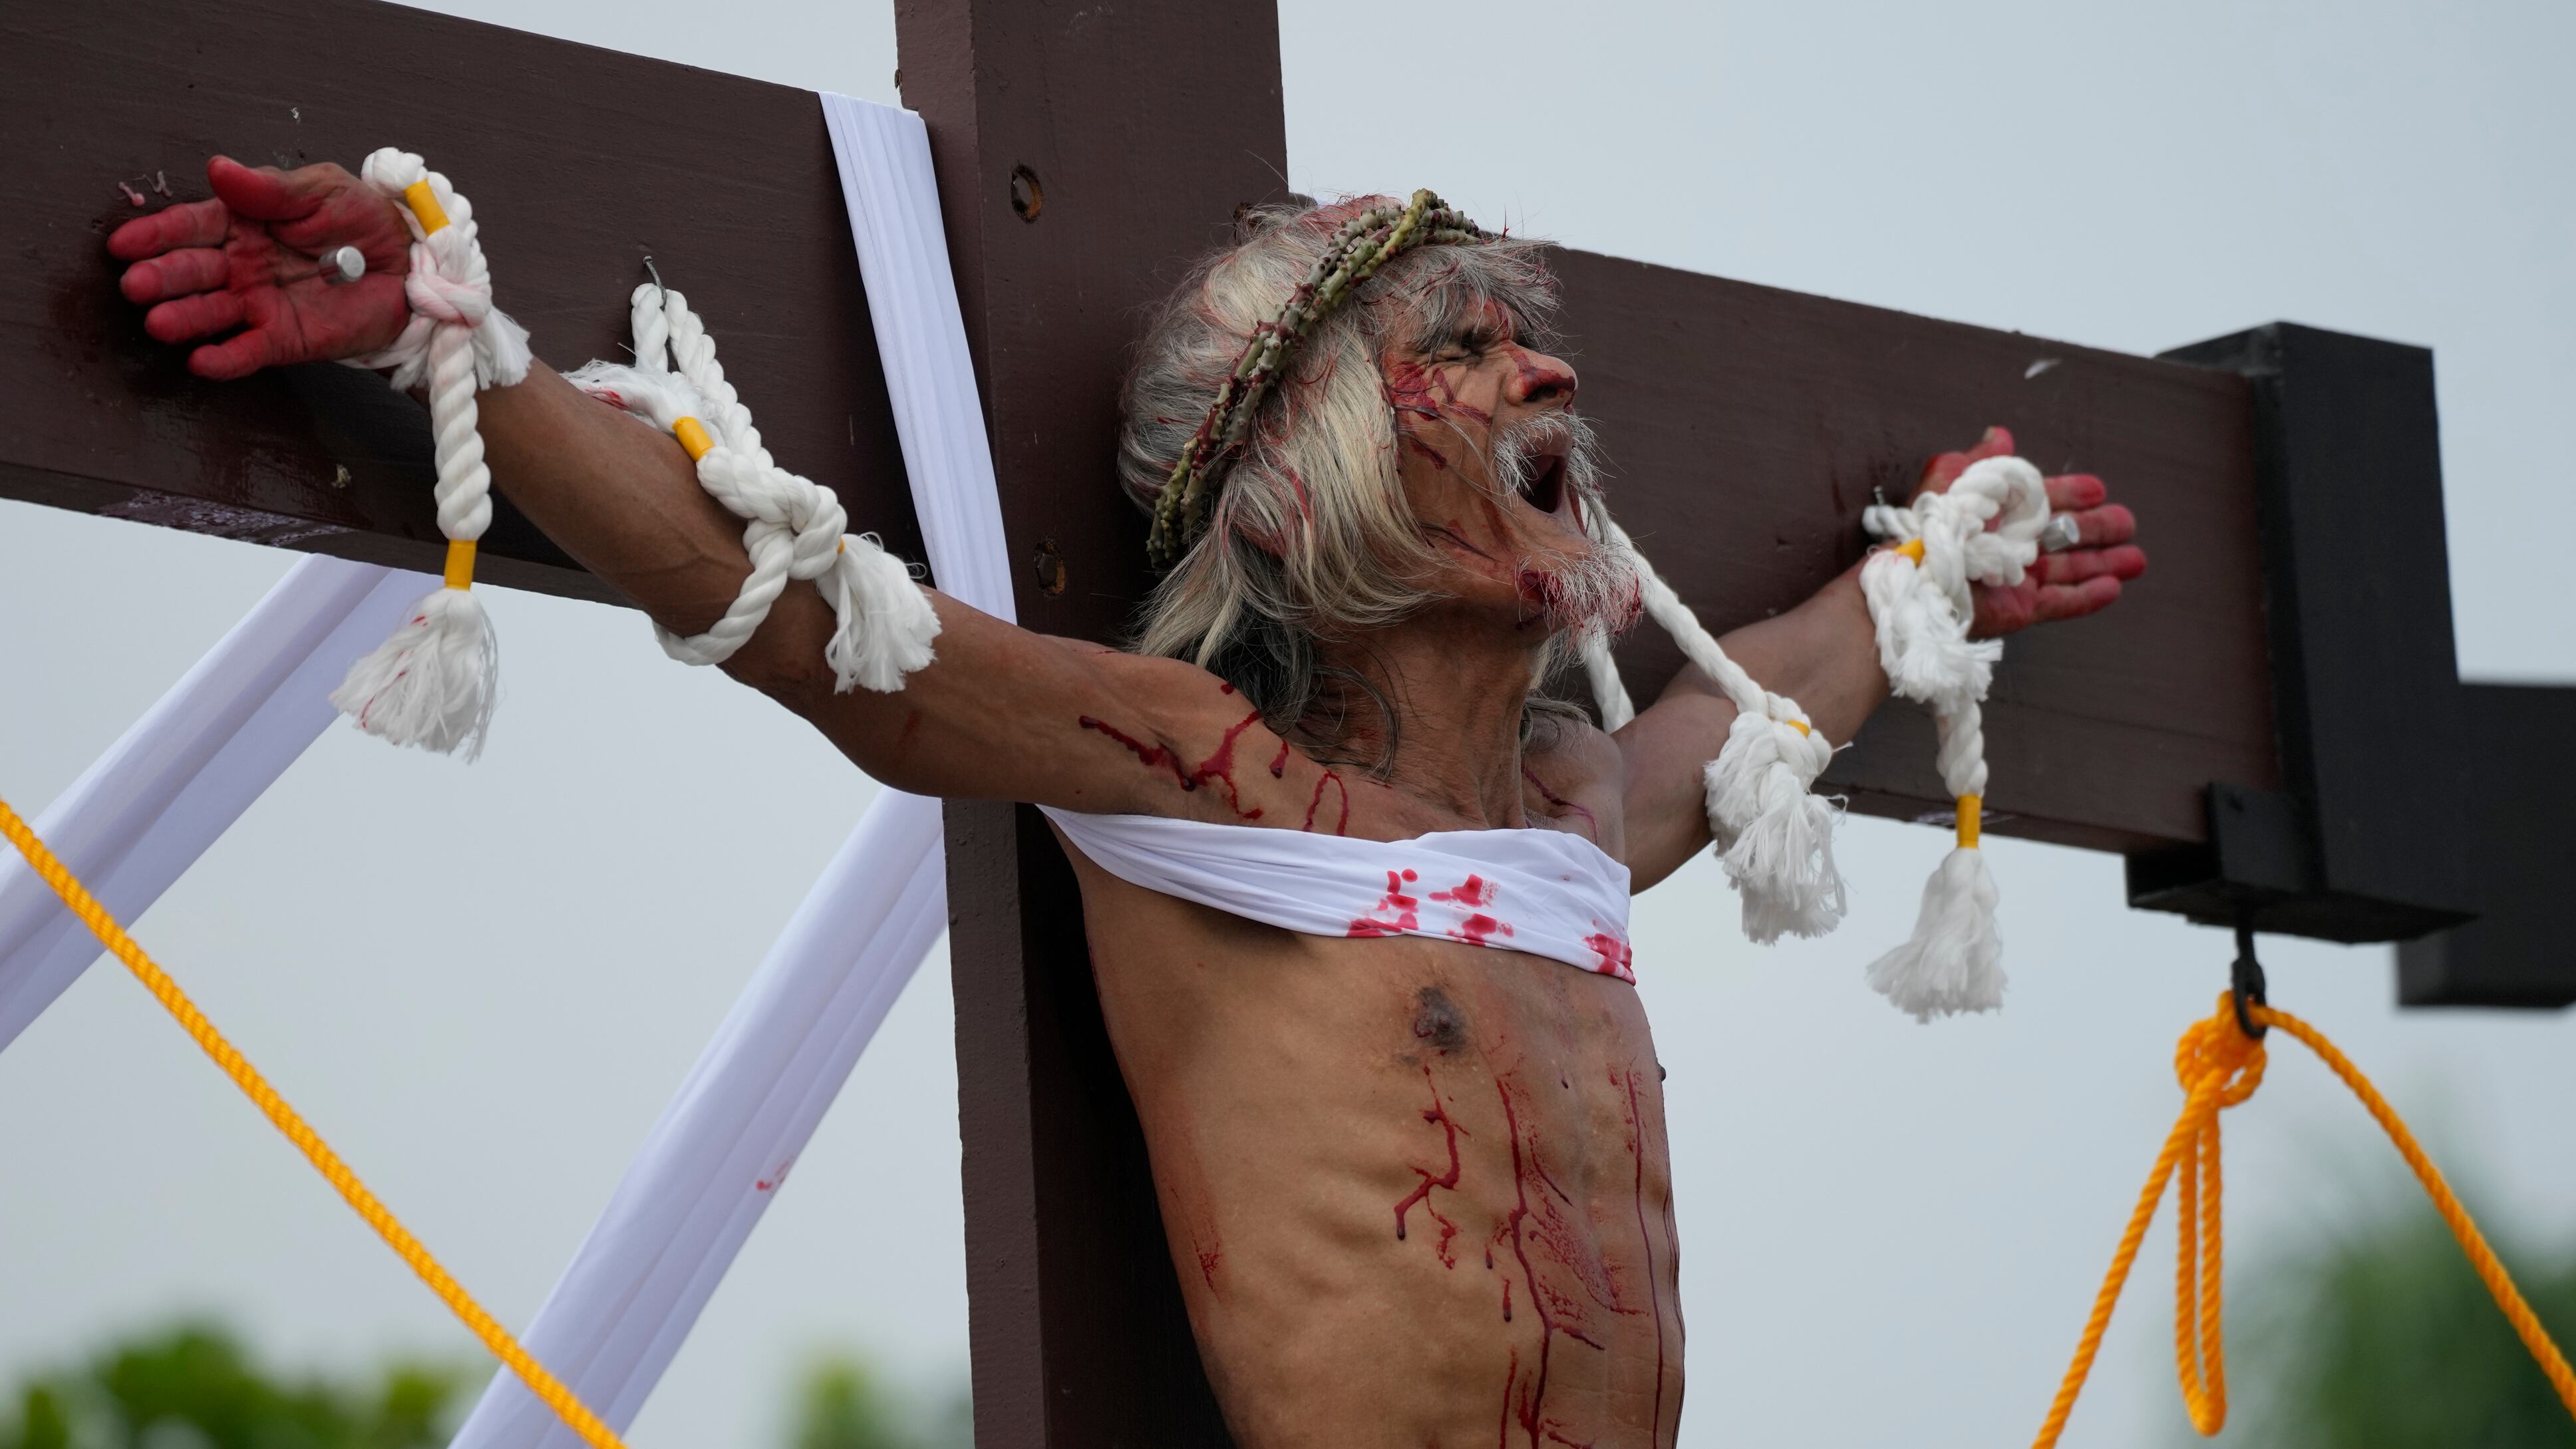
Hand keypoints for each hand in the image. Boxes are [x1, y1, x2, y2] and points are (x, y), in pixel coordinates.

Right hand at [107, 156, 415, 380]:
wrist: (409, 263)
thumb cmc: (359, 219)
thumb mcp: (319, 190)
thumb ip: (270, 188)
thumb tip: (218, 168)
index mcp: (241, 223)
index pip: (190, 227)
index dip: (156, 235)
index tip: (124, 244)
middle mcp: (240, 265)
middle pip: (193, 271)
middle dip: (162, 279)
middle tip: (137, 286)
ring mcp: (258, 304)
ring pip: (212, 313)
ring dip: (184, 319)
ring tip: (159, 323)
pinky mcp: (282, 339)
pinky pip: (248, 351)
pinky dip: (224, 358)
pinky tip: (201, 361)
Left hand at [1915, 425, 2145, 636]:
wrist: (1919, 576)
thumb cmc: (1932, 526)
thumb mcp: (1952, 478)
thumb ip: (1981, 459)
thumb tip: (2000, 436)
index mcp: (1999, 513)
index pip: (2044, 501)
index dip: (2072, 494)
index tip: (2098, 489)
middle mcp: (2013, 545)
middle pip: (2066, 536)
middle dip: (2098, 528)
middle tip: (2126, 522)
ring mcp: (2019, 578)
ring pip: (2072, 570)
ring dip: (2105, 563)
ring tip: (2136, 558)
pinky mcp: (2021, 608)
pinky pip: (2062, 603)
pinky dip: (2089, 597)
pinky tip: (2114, 587)